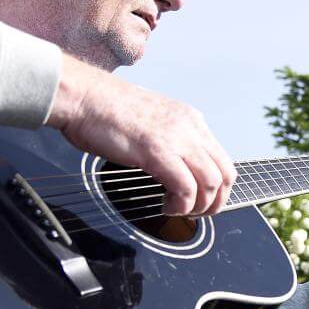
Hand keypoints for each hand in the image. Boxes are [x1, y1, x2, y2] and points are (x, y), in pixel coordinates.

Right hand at [45, 54, 236, 216]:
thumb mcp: (151, 122)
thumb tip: (175, 169)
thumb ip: (169, 141)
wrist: (82, 95)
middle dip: (215, 202)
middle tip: (196, 213)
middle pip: (226, 174)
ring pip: (211, 183)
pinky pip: (186, 188)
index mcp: (190, 120)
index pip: (223, 160)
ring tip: (177, 209)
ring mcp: (176, 138)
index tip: (201, 200)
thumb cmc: (104, 110)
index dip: (217, 188)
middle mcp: (190, 127)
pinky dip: (181, 205)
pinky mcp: (157, 151)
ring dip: (199, 206)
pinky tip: (165, 205)